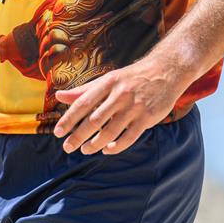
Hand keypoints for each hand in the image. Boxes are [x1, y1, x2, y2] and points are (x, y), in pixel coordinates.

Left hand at [51, 56, 189, 154]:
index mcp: (106, 83)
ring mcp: (134, 107)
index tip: (58, 132)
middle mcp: (119, 95)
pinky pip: (130, 137)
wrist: (165, 71)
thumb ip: (83, 91)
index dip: (69, 119)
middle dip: (78, 136)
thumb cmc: (130, 78)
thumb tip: (59, 96)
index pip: (82, 104)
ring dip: (95, 144)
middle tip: (67, 147)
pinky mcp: (148, 118)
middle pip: (94, 120)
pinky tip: (106, 150)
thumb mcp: (106, 80)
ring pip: (111, 131)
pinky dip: (116, 147)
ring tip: (84, 150)